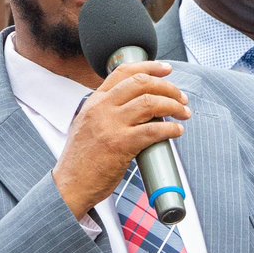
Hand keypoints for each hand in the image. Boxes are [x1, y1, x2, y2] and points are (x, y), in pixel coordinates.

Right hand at [52, 61, 191, 217]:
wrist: (69, 185)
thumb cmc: (81, 160)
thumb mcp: (87, 125)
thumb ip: (107, 112)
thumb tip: (137, 106)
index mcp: (95, 102)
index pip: (123, 72)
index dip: (149, 67)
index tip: (166, 70)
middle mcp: (102, 109)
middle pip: (141, 83)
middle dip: (168, 87)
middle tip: (181, 98)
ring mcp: (110, 125)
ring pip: (150, 103)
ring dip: (173, 106)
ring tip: (184, 113)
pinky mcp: (120, 145)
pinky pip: (153, 130)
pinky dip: (170, 130)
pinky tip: (177, 132)